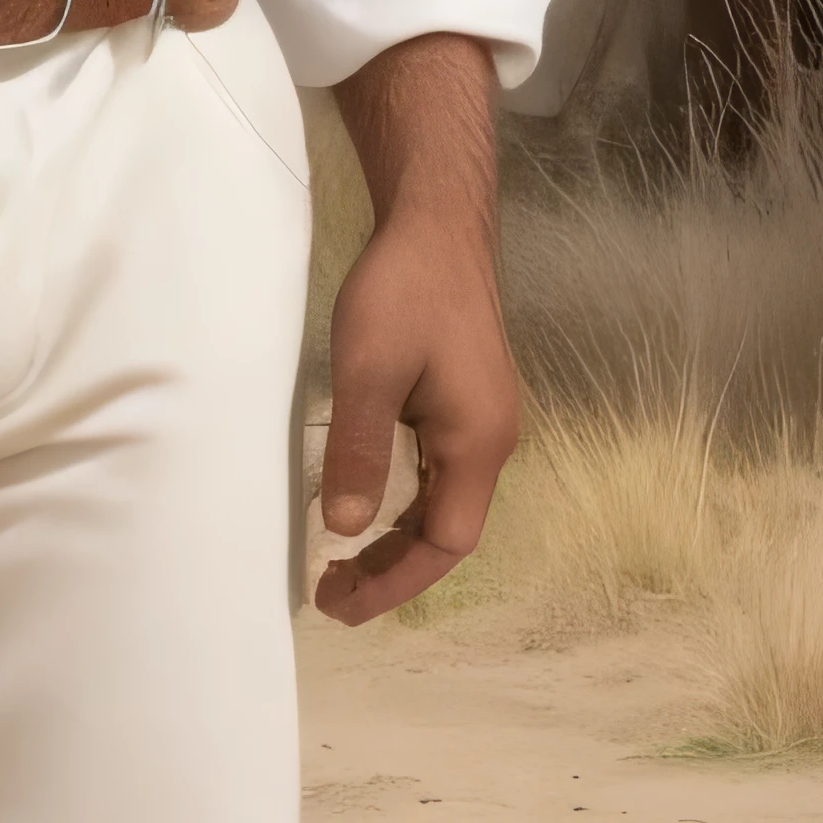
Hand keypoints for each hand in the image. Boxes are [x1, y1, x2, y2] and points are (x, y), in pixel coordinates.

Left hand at [315, 31, 517, 625]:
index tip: (339, 602)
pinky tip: (368, 502)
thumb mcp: (368, 370)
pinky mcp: (465, 398)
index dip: (395, 582)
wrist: (437, 220)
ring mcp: (482, 418)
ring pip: (444, 503)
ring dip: (398, 540)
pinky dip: (404, 502)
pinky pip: (439, 473)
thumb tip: (345, 531)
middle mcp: (492, 439)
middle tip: (330, 593)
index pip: (446, 543)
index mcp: (479, 441)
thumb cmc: (404, 291)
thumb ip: (360, 451)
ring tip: (342, 563)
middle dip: (394, 571)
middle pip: (450, 531)